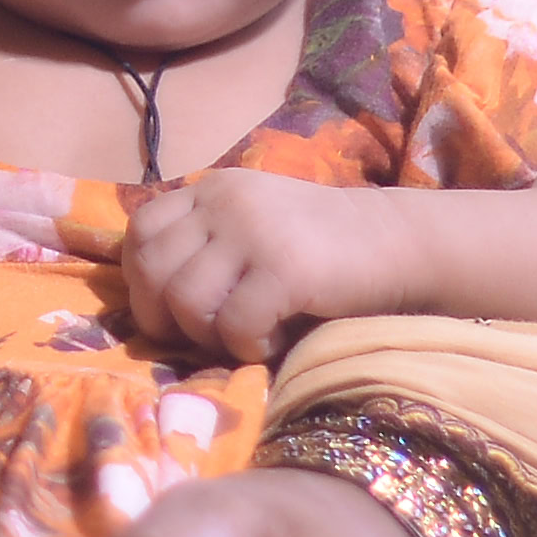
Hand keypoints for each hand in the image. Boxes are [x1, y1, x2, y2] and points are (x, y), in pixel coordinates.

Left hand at [119, 166, 373, 365]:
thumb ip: (203, 246)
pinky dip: (246, 347)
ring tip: (243, 335)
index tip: (171, 309)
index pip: (139, 231)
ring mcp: (254, 231)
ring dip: (207, 335)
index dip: (143, 280)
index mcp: (211, 189)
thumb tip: (149, 305)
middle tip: (204, 335)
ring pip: (185, 300)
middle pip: (152, 269)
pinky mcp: (285, 268)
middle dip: (165, 317)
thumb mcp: (250, 227)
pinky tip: (273, 339)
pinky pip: (233, 324)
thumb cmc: (320, 249)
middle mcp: (224, 201)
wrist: (396, 243)